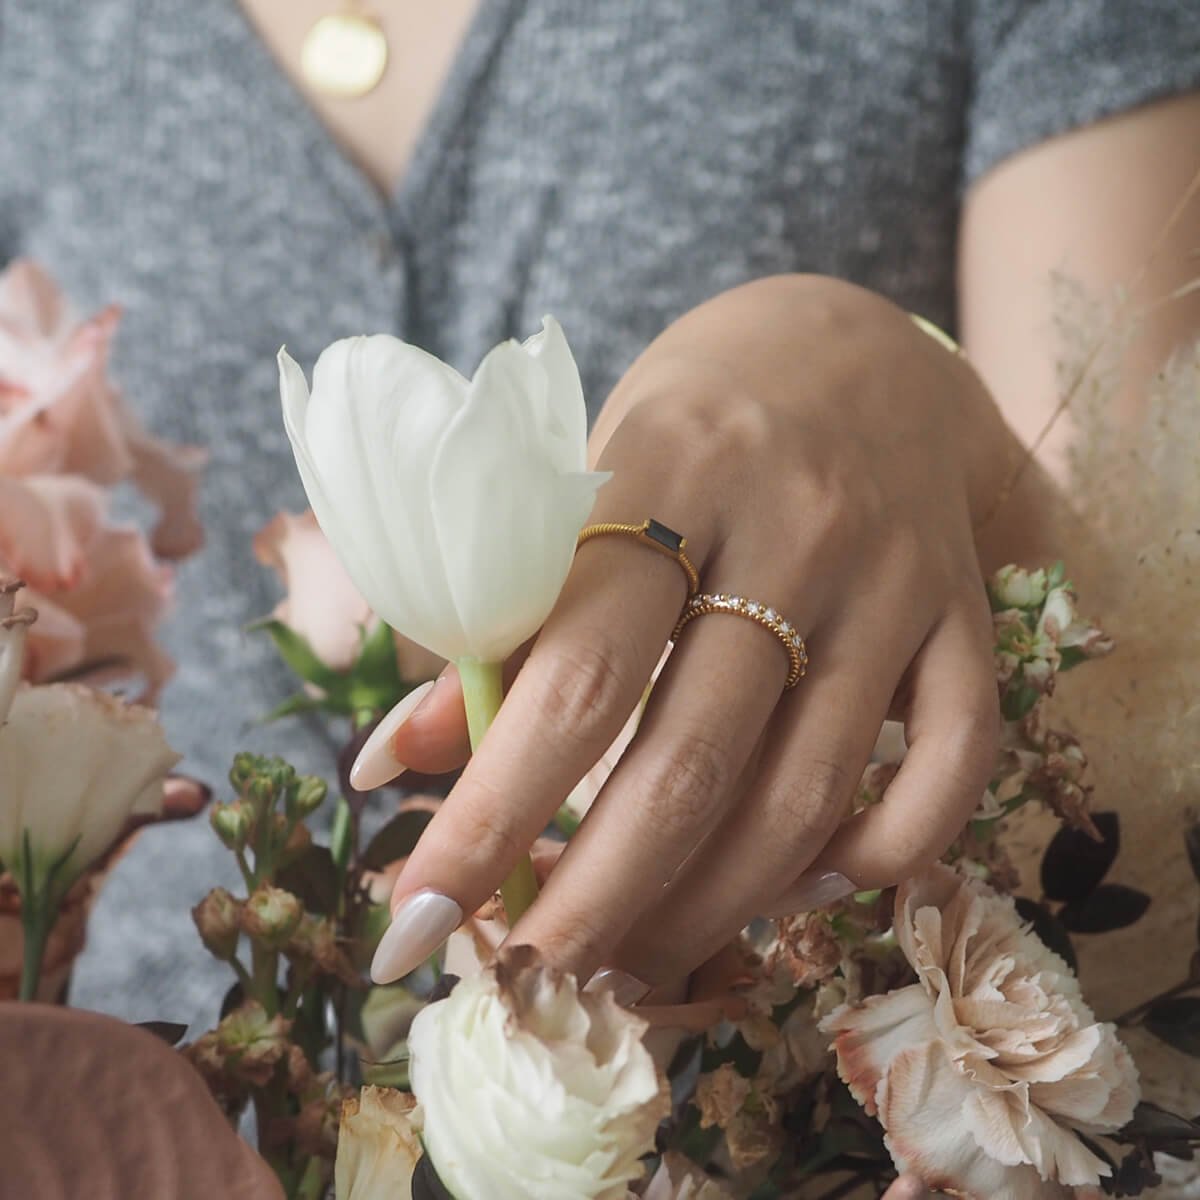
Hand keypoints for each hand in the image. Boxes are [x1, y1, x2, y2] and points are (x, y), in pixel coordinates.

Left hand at [361, 275, 1002, 991]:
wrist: (849, 348)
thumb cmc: (687, 429)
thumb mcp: (579, 484)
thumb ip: (495, 621)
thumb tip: (392, 763)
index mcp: (665, 468)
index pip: (574, 672)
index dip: (491, 813)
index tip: (417, 920)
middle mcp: (793, 522)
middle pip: (690, 758)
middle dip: (596, 901)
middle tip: (532, 981)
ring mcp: (896, 575)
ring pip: (809, 788)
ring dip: (715, 906)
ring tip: (638, 962)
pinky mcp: (967, 615)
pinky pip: (950, 762)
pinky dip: (880, 854)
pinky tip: (807, 888)